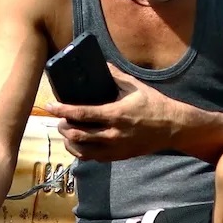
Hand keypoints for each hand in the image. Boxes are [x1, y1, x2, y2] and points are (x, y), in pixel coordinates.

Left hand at [44, 66, 195, 161]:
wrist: (173, 127)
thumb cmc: (154, 104)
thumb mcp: (135, 86)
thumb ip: (115, 75)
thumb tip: (100, 63)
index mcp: (116, 114)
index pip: (82, 114)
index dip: (62, 110)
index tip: (50, 106)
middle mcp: (114, 134)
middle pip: (77, 134)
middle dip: (63, 126)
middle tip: (59, 118)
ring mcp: (116, 148)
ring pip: (82, 150)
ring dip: (69, 141)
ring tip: (66, 131)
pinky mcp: (119, 156)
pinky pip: (93, 158)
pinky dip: (81, 152)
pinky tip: (78, 143)